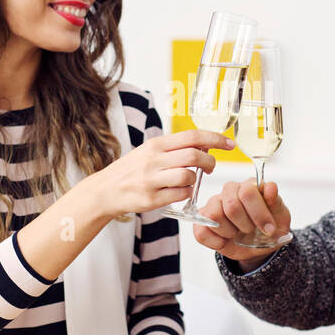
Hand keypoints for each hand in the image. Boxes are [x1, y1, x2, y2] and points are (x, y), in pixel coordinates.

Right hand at [90, 130, 234, 217]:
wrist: (104, 190)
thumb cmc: (131, 170)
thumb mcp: (149, 152)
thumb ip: (174, 148)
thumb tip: (204, 145)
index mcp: (156, 144)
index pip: (192, 136)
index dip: (215, 139)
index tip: (230, 143)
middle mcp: (153, 159)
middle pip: (194, 156)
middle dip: (209, 162)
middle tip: (210, 167)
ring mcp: (151, 180)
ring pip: (188, 176)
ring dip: (195, 180)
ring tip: (189, 181)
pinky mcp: (151, 198)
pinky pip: (181, 195)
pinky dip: (186, 194)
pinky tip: (179, 192)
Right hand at [191, 178, 291, 263]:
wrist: (257, 246)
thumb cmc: (268, 228)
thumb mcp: (280, 218)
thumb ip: (275, 202)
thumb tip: (270, 187)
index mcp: (249, 186)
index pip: (248, 192)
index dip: (259, 213)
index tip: (269, 229)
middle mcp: (230, 190)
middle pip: (231, 205)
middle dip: (245, 225)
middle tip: (251, 230)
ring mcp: (213, 204)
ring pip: (214, 216)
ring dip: (230, 232)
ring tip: (237, 234)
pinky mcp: (201, 220)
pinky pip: (201, 231)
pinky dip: (216, 242)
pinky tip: (225, 241)